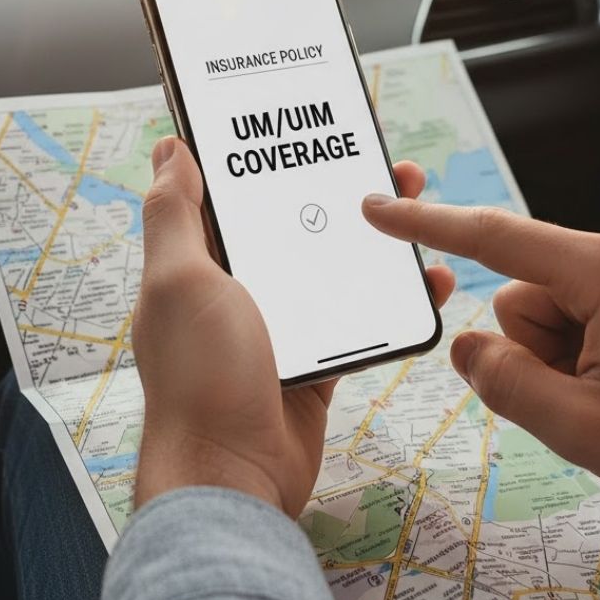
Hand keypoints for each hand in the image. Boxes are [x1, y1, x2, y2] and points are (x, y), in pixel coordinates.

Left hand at [133, 138, 454, 517]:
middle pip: (293, 221)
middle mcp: (236, 287)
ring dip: (372, 234)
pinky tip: (428, 280)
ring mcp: (278, 323)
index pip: (234, 192)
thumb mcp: (181, 280)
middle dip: (336, 188)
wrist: (232, 477)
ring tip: (412, 202)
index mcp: (198, 261)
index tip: (306, 122)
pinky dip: (392, 296)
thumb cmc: (200, 375)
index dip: (267, 155)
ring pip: (332, 262)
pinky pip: (358, 314)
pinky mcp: (314, 358)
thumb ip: (174, 213)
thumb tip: (171, 148)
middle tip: (380, 160)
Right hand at [362, 197, 599, 519]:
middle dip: (538, 348)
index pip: (494, 237)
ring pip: (556, 304)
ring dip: (566, 353)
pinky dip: (590, 344)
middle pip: (525, 293)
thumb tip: (469, 348)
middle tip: (588, 394)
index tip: (381, 208)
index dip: (427, 223)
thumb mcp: (584, 428)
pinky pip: (588, 304)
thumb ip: (505, 384)